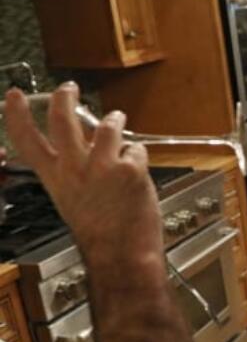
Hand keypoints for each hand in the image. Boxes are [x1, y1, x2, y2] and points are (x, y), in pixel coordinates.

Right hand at [3, 84, 161, 271]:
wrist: (121, 254)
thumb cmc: (101, 235)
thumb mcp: (74, 201)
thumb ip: (76, 173)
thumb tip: (88, 148)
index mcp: (55, 178)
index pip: (26, 140)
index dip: (17, 115)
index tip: (14, 95)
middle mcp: (73, 168)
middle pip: (61, 119)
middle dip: (64, 97)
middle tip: (69, 87)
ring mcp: (101, 166)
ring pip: (106, 126)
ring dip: (113, 120)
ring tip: (117, 118)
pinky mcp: (129, 169)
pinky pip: (136, 150)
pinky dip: (138, 157)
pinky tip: (138, 170)